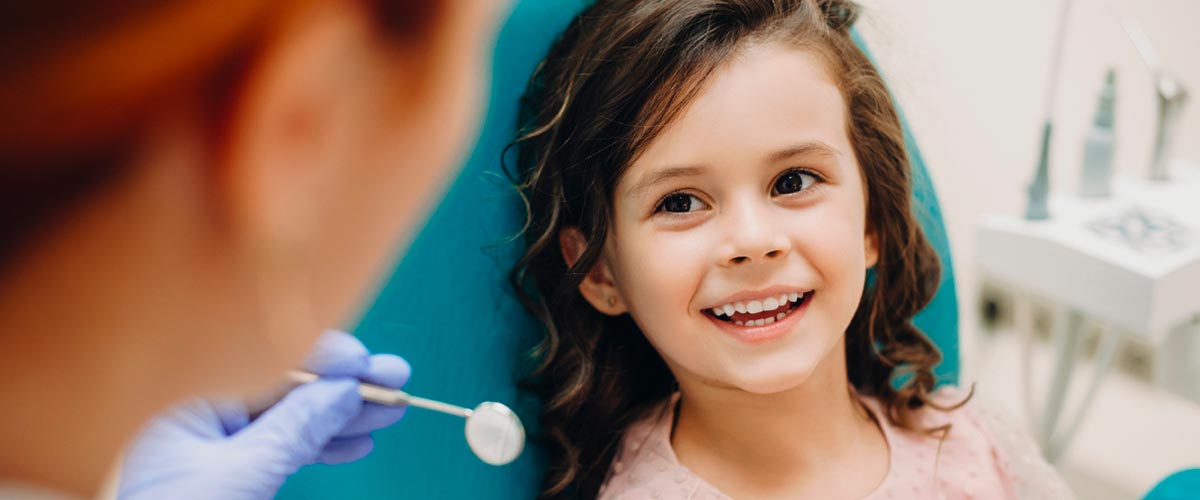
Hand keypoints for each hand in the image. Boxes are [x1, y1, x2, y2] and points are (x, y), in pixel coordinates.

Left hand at [118, 330, 409, 499]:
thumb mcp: (243, 473)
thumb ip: (295, 428)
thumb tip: (344, 390)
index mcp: (185, 398)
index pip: (265, 360)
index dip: (324, 358)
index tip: (368, 364)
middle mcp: (199, 413)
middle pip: (286, 386)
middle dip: (344, 386)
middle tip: (395, 381)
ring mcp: (213, 445)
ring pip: (291, 418)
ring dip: (343, 416)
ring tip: (389, 412)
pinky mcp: (228, 473)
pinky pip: (282, 447)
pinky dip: (322, 446)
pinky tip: (356, 443)